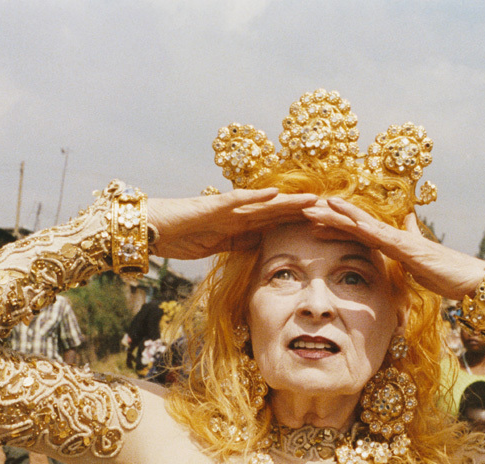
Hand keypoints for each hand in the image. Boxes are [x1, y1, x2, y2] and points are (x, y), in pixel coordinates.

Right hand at [147, 189, 317, 259]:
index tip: (323, 227)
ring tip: (314, 198)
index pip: (275, 224)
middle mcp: (238, 213)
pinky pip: (238, 200)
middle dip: (303, 212)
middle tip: (331, 210)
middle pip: (277, 210)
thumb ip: (239, 245)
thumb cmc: (180, 237)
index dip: (299, 224)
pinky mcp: (213, 206)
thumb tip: (261, 249)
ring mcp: (227, 208)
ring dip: (289, 200)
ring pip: (264, 202)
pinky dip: (256, 196)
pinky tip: (276, 193)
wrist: (153, 230)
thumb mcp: (217, 247)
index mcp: (240, 225)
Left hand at [299, 197, 484, 298]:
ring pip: (362, 223)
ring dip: (338, 215)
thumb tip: (409, 224)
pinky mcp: (405, 246)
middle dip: (328, 216)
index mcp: (391, 242)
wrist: (469, 279)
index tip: (314, 223)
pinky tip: (347, 220)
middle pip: (354, 223)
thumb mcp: (420, 262)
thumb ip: (412, 242)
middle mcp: (392, 236)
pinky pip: (379, 234)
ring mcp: (398, 239)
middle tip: (303, 209)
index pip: (357, 232)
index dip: (335, 226)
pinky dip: (362, 226)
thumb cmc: (446, 273)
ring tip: (316, 207)